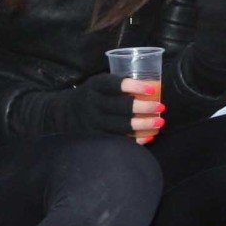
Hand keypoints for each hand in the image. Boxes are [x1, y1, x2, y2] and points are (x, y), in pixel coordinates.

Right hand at [26, 73, 163, 140]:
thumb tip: (153, 88)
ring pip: (122, 126)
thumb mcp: (97, 84)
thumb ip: (117, 86)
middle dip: (145, 108)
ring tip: (160, 122)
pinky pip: (119, 140)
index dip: (134, 87)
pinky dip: (136, 140)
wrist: (63, 113)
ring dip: (144, 125)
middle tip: (161, 107)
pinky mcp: (96, 137)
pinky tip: (149, 137)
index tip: (152, 89)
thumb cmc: (92, 95)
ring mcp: (94, 123)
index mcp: (95, 86)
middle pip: (121, 108)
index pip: (114, 85)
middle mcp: (93, 104)